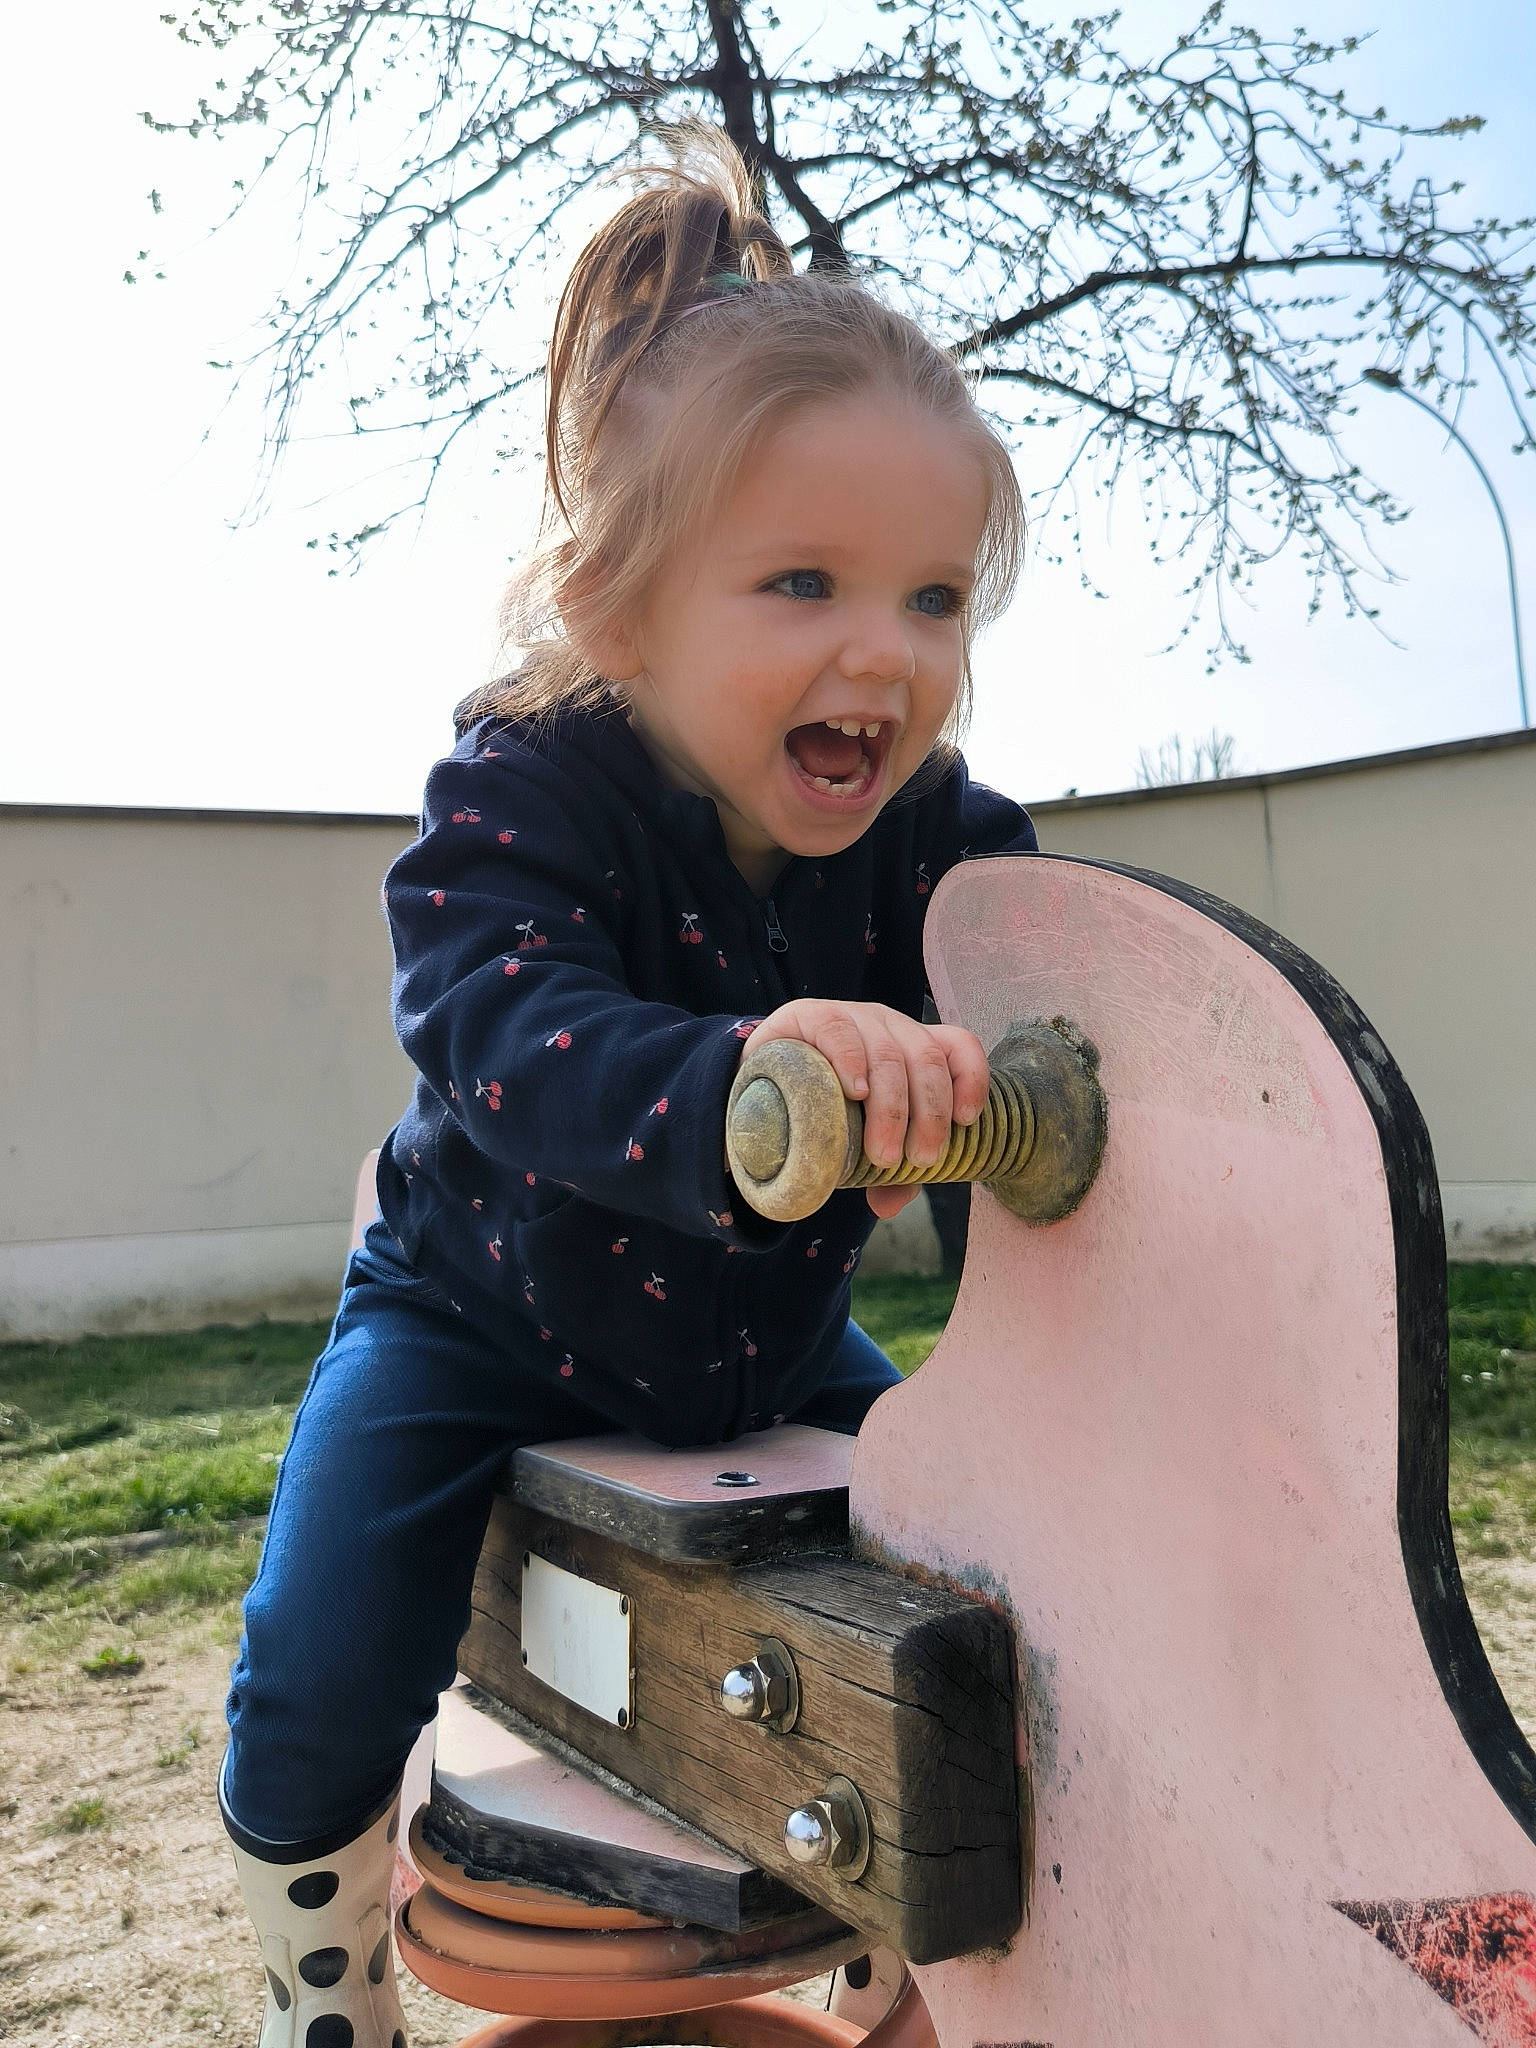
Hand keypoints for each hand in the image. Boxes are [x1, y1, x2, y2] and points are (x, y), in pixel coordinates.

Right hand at [742, 1001, 988, 1211]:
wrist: (754, 1087)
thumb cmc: (821, 1111)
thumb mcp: (859, 1139)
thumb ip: (884, 1169)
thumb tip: (890, 1206)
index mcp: (912, 1047)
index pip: (958, 1046)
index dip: (970, 1079)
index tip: (965, 1122)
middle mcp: (889, 1026)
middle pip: (927, 1059)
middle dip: (930, 1115)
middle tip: (917, 1160)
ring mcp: (852, 1017)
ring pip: (889, 1053)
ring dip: (892, 1108)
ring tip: (882, 1153)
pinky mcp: (810, 1016)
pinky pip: (840, 1032)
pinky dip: (852, 1063)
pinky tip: (855, 1094)